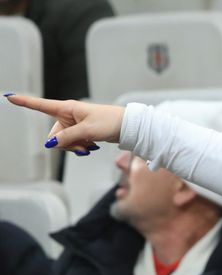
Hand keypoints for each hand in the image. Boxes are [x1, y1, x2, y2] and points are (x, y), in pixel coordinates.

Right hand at [5, 94, 124, 154]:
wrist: (127, 126)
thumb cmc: (110, 122)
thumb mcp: (88, 131)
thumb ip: (68, 137)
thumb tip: (51, 144)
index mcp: (67, 108)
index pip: (41, 105)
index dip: (25, 102)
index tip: (9, 96)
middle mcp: (68, 115)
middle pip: (55, 134)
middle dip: (67, 144)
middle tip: (84, 148)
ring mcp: (74, 124)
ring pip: (64, 141)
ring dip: (76, 147)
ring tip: (91, 146)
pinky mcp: (81, 131)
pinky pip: (74, 143)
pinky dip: (81, 147)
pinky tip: (92, 146)